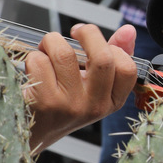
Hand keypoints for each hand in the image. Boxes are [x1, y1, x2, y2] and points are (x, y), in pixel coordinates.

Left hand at [23, 24, 137, 153]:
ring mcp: (70, 105)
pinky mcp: (44, 102)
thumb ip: (113, 56)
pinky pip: (39, 61)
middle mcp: (94, 106)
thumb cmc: (64, 103)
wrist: (34, 131)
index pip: (128, 68)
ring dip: (51, 42)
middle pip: (102, 58)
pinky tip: (35, 69)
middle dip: (88, 34)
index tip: (98, 42)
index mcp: (112, 101)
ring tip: (48, 50)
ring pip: (64, 53)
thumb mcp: (94, 85)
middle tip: (76, 32)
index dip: (113, 46)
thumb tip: (129, 31)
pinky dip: (33, 57)